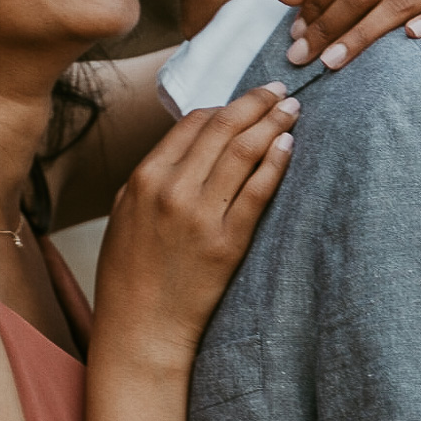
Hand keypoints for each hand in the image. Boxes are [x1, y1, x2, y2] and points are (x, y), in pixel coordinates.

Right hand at [94, 83, 295, 364]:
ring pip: (243, 151)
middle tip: (281, 91)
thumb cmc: (131, 276)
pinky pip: (257, 191)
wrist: (139, 330)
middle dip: (256, 103)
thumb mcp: (127, 214)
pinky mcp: (226, 242)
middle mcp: (170, 189)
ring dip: (273, 124)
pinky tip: (289, 146)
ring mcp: (198, 215)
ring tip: (293, 111)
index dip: (226, 105)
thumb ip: (154, 178)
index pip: (192, 122)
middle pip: (222, 128)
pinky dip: (276, 163)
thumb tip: (191, 146)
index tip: (248, 99)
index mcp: (143, 177)